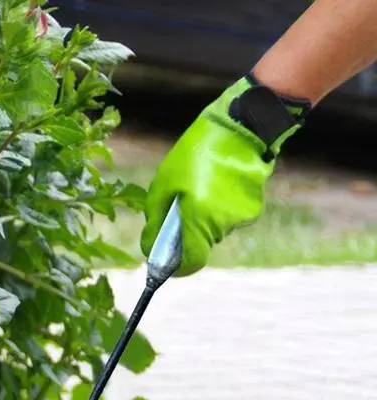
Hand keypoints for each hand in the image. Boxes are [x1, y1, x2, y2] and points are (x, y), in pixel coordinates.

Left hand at [140, 76, 307, 274]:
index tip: (167, 260)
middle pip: (200, 246)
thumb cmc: (195, 154)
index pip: (190, 262)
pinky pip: (229, 219)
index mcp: (199, 219)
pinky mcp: (254, 210)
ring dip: (203, 219)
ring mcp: (241, 218)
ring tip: (201, 188)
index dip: (177, 266)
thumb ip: (155, 221)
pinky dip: (220, 210)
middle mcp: (222, 224)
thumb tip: (150, 249)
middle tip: (180, 207)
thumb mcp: (163, 185)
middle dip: (187, 235)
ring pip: (214, 232)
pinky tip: (218, 185)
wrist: (241, 127)